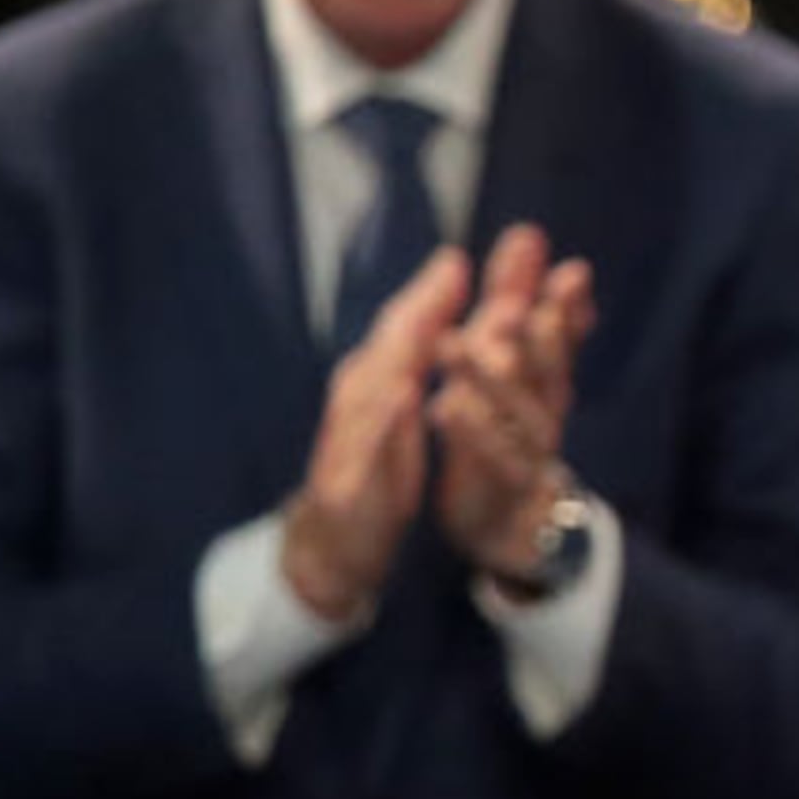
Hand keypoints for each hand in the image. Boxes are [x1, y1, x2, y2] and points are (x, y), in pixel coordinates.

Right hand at [279, 247, 469, 618]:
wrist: (336, 541)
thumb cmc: (375, 466)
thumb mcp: (399, 408)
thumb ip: (414, 356)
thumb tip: (437, 302)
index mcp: (374, 380)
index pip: (405, 327)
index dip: (432, 291)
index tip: (462, 256)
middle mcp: (356, 399)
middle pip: (389, 344)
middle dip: (422, 307)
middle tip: (454, 269)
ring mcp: (348, 439)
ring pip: (375, 389)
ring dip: (403, 356)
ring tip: (434, 326)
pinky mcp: (348, 483)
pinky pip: (369, 448)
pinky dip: (386, 422)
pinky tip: (404, 398)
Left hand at [430, 221, 594, 577]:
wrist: (502, 521)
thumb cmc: (503, 433)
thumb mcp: (509, 364)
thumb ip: (522, 308)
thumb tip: (539, 246)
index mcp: (542, 381)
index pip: (558, 337)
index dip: (565, 306)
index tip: (571, 272)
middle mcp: (544, 415)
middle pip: (550, 372)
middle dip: (544, 336)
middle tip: (526, 304)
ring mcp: (531, 457)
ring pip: (523, 417)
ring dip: (489, 380)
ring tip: (453, 343)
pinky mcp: (508, 494)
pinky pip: (495, 463)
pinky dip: (472, 434)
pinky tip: (446, 406)